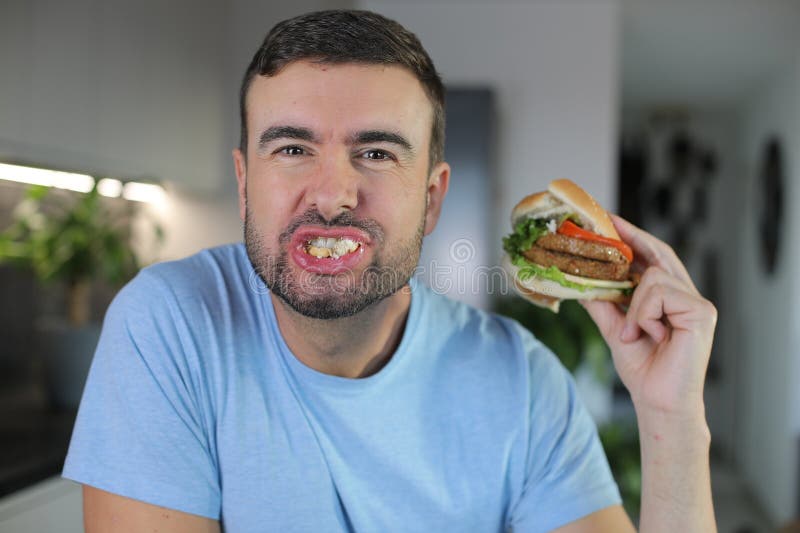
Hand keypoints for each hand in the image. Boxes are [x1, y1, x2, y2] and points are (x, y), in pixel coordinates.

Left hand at [580, 215, 717, 417]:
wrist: (657, 401)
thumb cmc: (643, 369)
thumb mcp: (615, 329)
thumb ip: (603, 304)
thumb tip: (579, 283)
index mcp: (669, 297)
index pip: (652, 258)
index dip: (633, 237)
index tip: (609, 220)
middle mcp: (687, 294)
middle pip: (659, 253)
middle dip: (632, 237)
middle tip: (607, 223)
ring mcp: (698, 302)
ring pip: (652, 276)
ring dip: (633, 305)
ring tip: (634, 333)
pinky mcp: (702, 311)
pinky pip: (660, 292)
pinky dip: (644, 314)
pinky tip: (650, 334)